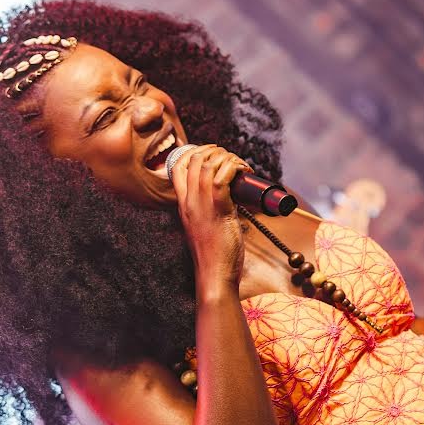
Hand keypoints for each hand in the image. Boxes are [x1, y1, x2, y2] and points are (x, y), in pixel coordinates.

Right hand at [168, 143, 251, 287]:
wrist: (214, 274)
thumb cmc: (215, 255)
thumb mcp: (205, 228)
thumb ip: (210, 212)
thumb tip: (231, 200)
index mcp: (183, 204)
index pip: (179, 166)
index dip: (196, 152)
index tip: (214, 155)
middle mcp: (189, 201)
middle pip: (195, 158)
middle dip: (215, 151)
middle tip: (232, 159)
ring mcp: (202, 204)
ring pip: (209, 163)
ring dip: (228, 157)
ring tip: (240, 165)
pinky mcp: (219, 208)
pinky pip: (223, 176)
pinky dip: (235, 167)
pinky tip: (244, 171)